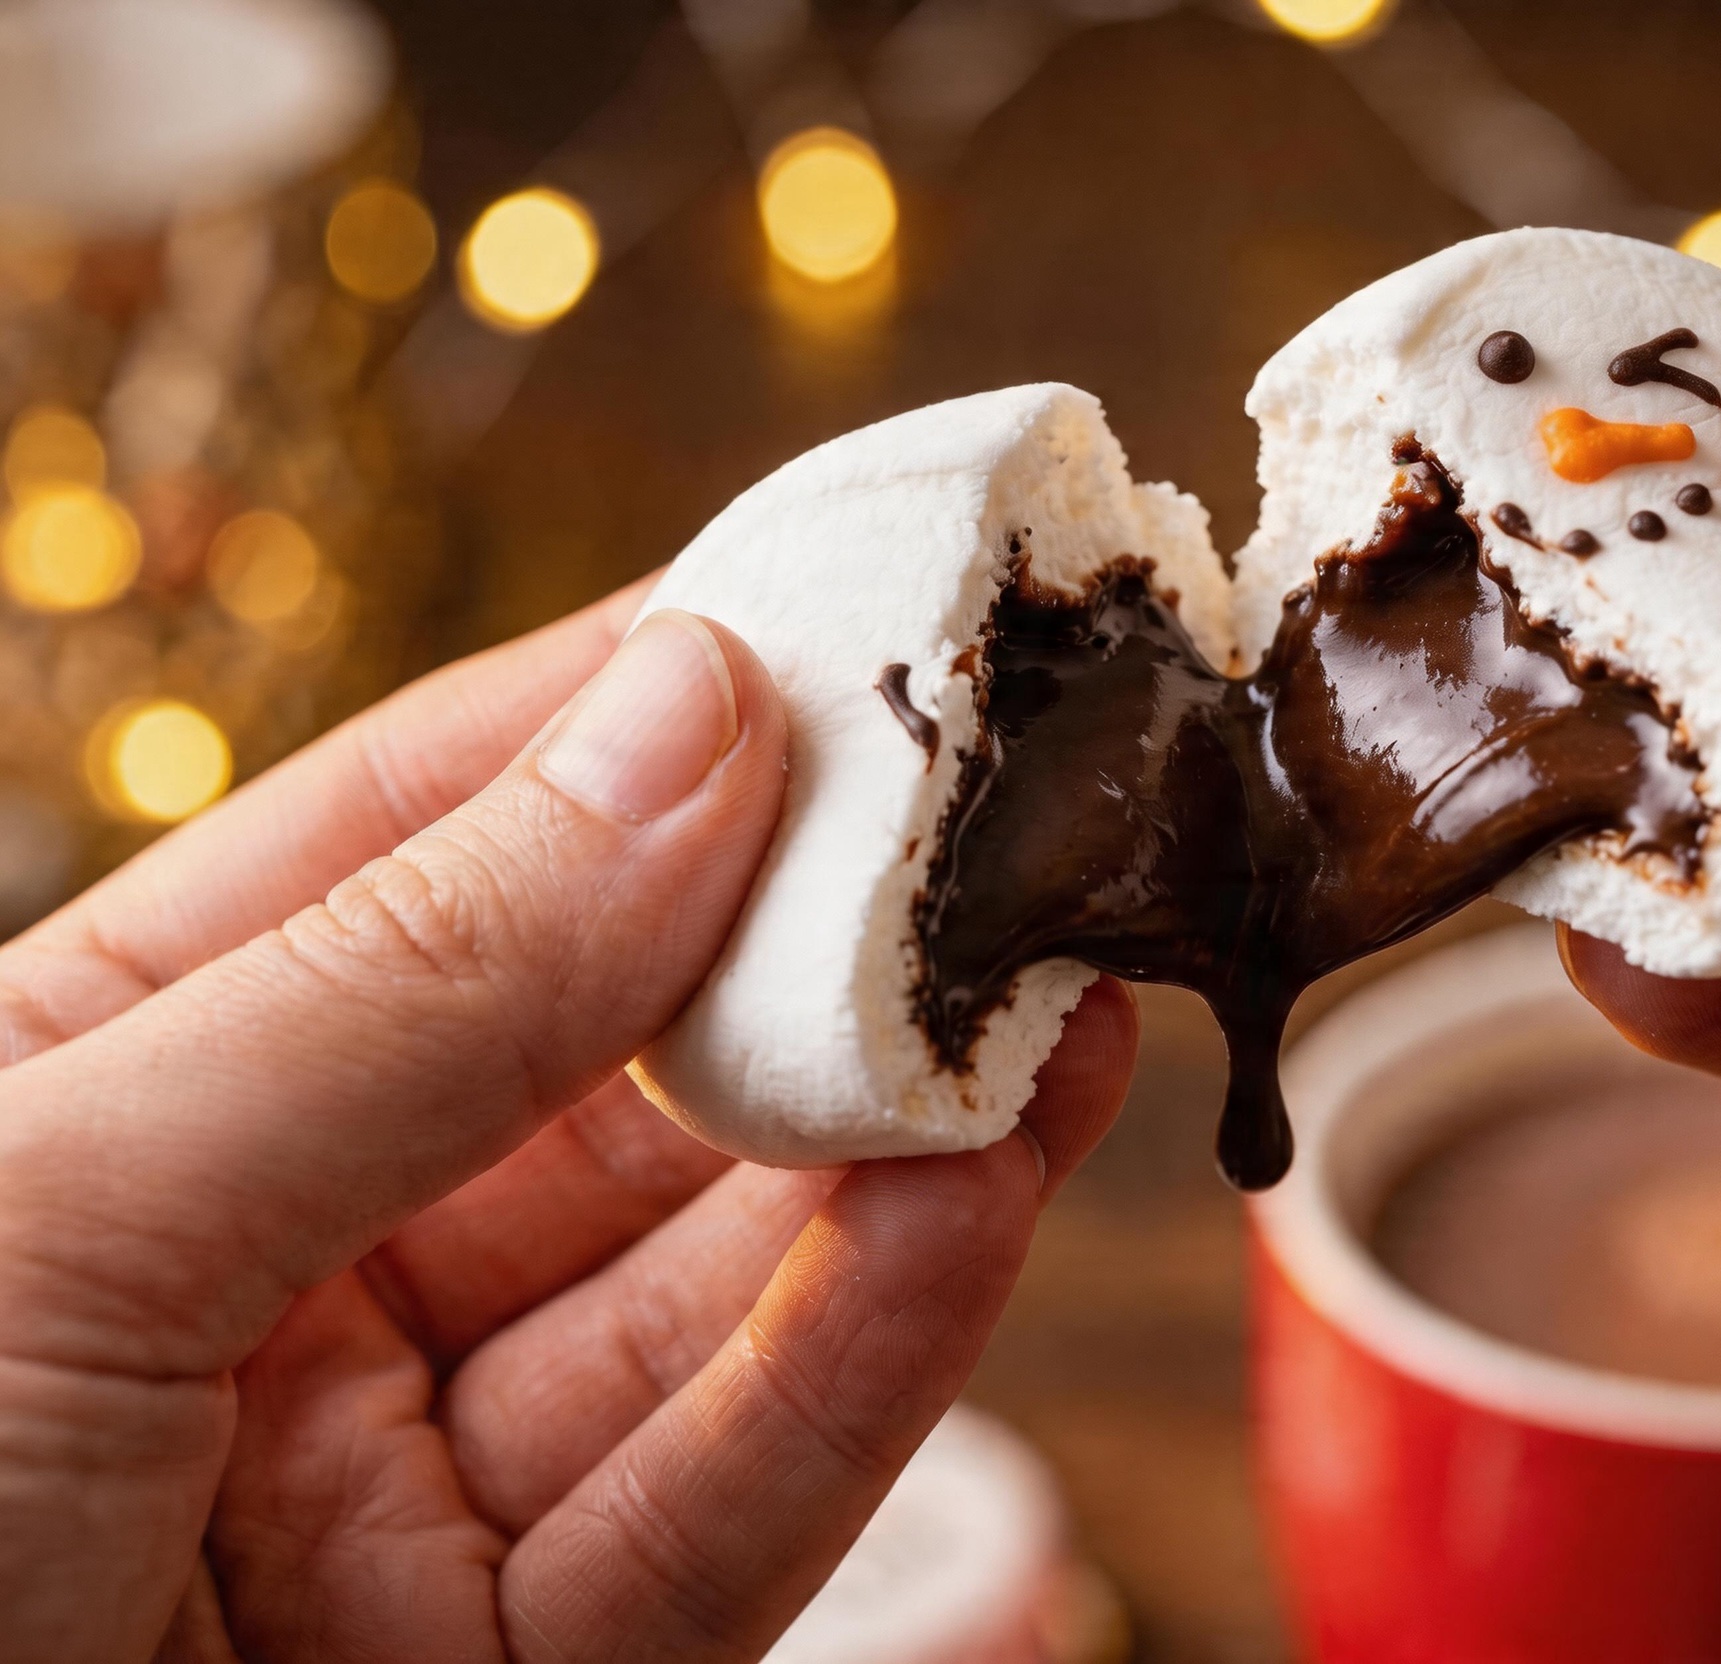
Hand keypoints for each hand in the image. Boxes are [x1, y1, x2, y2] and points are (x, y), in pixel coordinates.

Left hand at [0, 583, 1139, 1662]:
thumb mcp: (56, 1215)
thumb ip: (404, 986)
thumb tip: (687, 723)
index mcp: (103, 1094)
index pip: (422, 848)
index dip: (638, 724)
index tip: (844, 626)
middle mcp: (261, 1271)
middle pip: (600, 1072)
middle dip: (809, 952)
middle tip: (1006, 827)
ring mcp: (384, 1483)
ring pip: (693, 1289)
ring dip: (886, 1152)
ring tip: (1049, 1005)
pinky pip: (707, 1503)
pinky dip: (852, 1357)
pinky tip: (967, 1205)